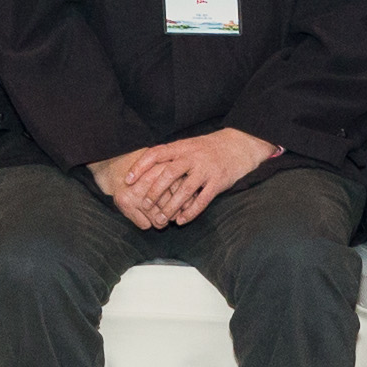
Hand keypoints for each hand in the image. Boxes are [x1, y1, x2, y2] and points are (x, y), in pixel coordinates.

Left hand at [120, 128, 278, 227]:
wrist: (239, 145)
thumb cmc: (207, 148)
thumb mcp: (188, 145)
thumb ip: (170, 155)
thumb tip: (143, 168)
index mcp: (182, 147)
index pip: (156, 154)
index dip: (140, 166)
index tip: (127, 180)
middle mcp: (193, 157)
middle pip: (169, 173)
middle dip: (154, 191)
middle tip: (144, 204)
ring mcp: (206, 169)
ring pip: (185, 190)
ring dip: (171, 206)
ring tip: (161, 219)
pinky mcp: (218, 181)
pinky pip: (203, 199)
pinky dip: (191, 212)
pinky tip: (181, 221)